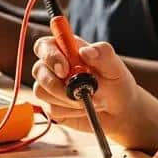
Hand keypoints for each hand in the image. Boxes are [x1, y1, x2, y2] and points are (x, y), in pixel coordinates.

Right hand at [32, 35, 146, 146]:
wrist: (119, 110)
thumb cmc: (116, 83)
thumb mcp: (115, 67)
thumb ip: (103, 54)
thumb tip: (86, 52)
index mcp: (66, 49)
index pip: (44, 45)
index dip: (49, 56)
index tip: (64, 69)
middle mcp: (54, 66)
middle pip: (38, 69)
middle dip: (55, 84)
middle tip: (77, 92)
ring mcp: (50, 86)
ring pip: (41, 91)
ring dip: (66, 99)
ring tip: (89, 100)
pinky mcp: (51, 105)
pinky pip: (51, 109)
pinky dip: (69, 111)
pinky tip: (83, 109)